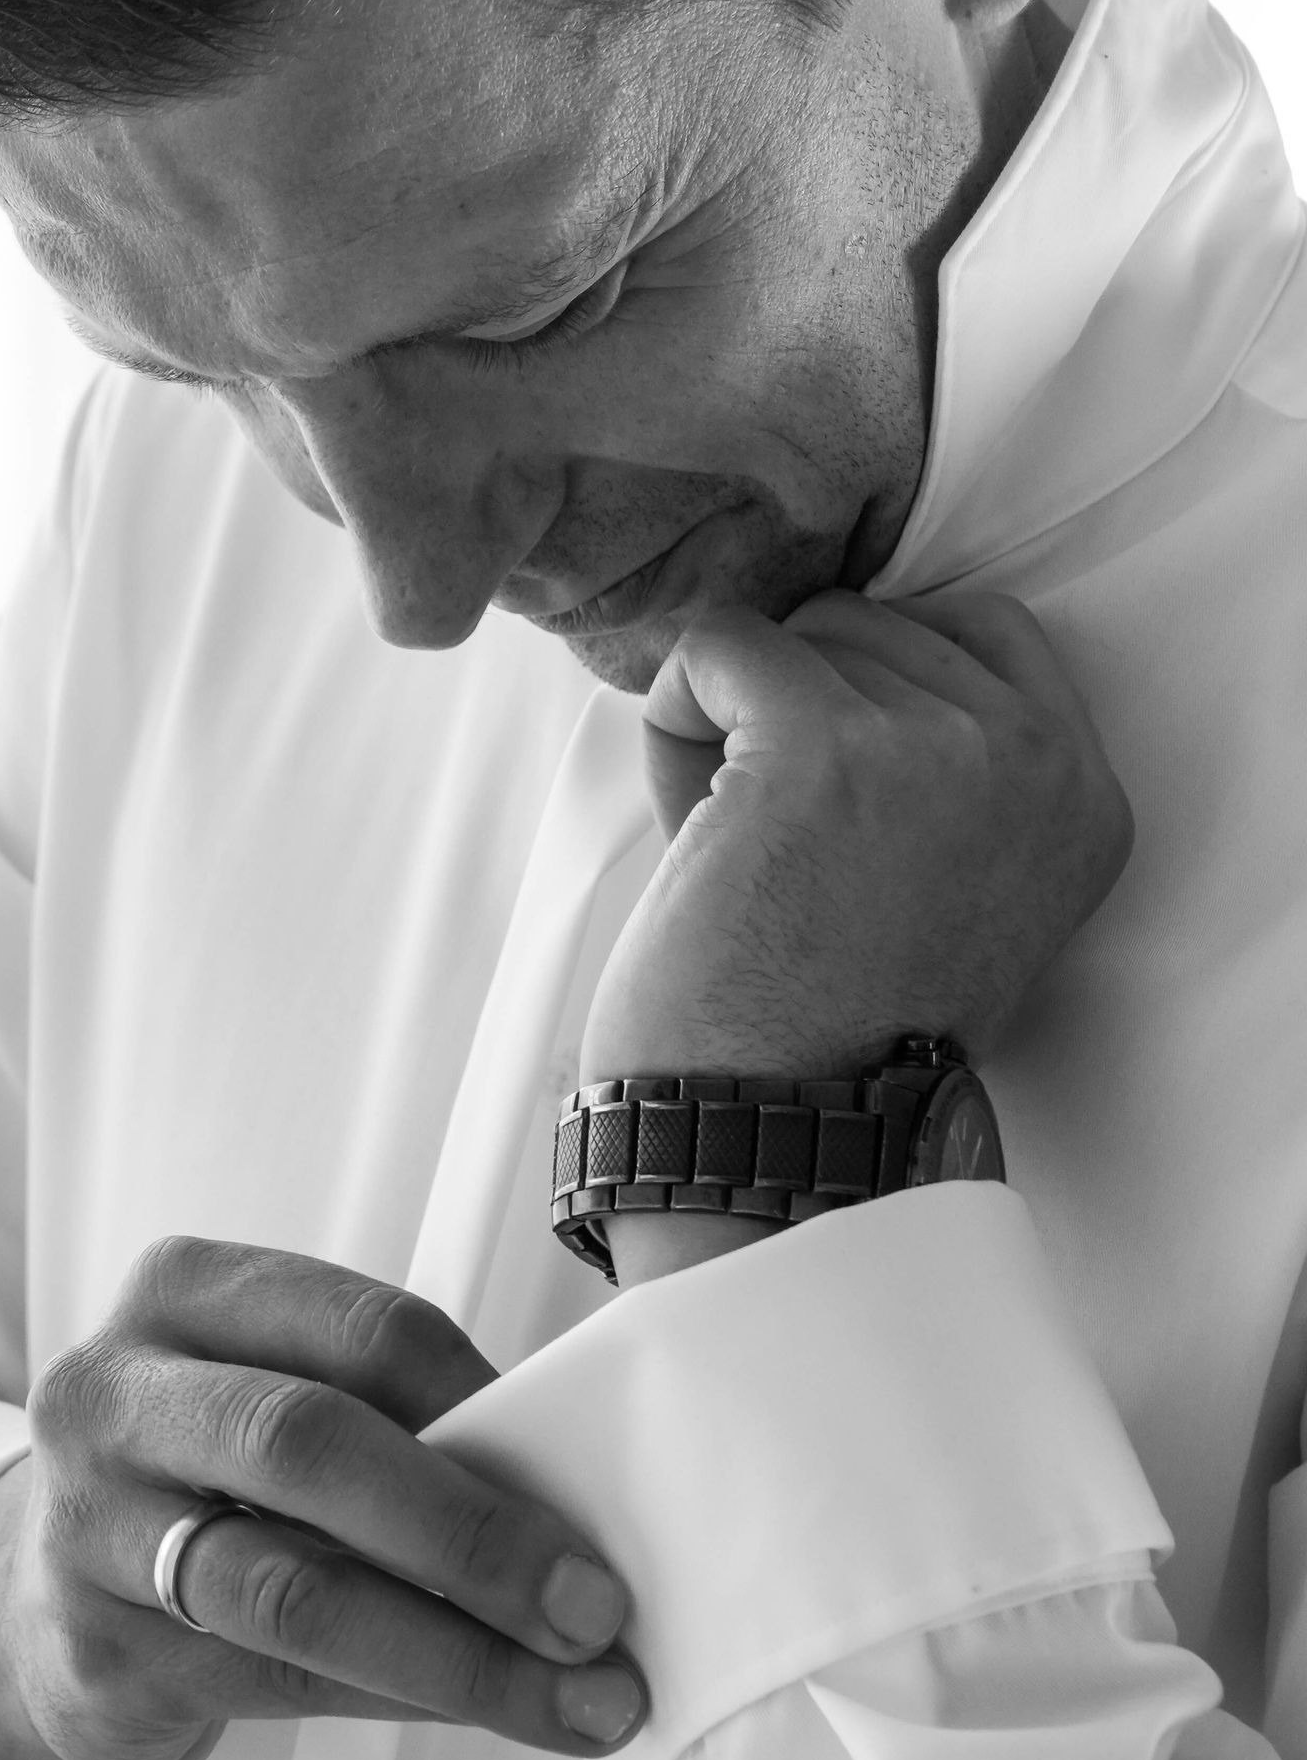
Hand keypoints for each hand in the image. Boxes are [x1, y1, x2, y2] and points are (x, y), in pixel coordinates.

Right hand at [0, 1236, 646, 1759]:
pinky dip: (405, 1699)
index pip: (364, 1330)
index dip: (488, 1405)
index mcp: (182, 1292)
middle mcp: (113, 1392)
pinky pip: (279, 1683)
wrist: (37, 1596)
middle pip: (310, 1446)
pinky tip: (491, 1715)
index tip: (589, 1482)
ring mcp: (88, 1525)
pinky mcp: (98, 1653)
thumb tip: (574, 1493)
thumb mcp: (271, 1391)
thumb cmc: (209, 1474)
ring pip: (294, 1591)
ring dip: (461, 1653)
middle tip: (595, 1606)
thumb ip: (386, 1413)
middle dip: (474, 1533)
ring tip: (580, 1694)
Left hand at [578, 589, 1132, 1279]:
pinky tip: (689, 816)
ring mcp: (932, 742)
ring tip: (743, 848)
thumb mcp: (956, 883)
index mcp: (1082, 795)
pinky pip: (718, 644)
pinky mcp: (821, 743)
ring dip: (736, 724)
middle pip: (879, 627)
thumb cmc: (835, 1028)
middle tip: (780, 840)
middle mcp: (1032, 758)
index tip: (832, 772)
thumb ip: (940, 769)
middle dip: (801, 708)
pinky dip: (677, 711)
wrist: (781, 1132)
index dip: (879, 677)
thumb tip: (823, 646)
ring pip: (798, 632)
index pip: (984, 628)